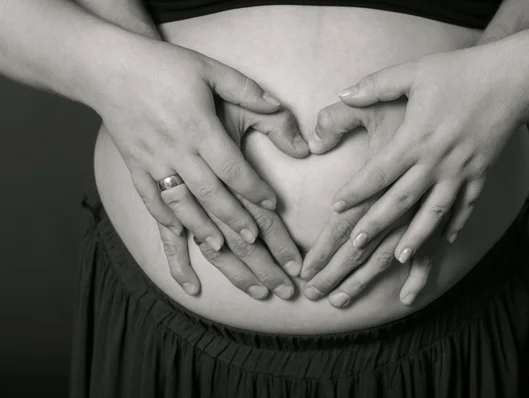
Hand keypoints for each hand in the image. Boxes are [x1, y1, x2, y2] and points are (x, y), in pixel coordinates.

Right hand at [94, 38, 308, 294]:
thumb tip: (282, 107)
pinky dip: (169, 236)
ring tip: (229, 259)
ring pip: (184, 211)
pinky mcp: (138, 174)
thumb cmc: (164, 67)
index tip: (273, 208)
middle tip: (264, 252)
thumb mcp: (210, 69)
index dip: (253, 189)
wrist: (107, 68)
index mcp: (196, 127)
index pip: (230, 167)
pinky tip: (183, 259)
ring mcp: (153, 166)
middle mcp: (175, 152)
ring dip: (208, 237)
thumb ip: (247, 90)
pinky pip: (154, 210)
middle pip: (212, 198)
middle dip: (239, 228)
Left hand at [322, 47, 521, 265]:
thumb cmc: (459, 73)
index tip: (335, 207)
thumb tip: (343, 94)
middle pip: (401, 200)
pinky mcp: (481, 174)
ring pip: (434, 212)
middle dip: (376, 224)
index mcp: (415, 138)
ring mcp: (461, 171)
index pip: (378, 172)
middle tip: (356, 246)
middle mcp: (437, 161)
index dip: (355, 191)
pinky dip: (455, 225)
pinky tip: (445, 241)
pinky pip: (466, 206)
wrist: (513, 78)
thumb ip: (375, 85)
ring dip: (416, 237)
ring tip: (400, 258)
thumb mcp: (412, 72)